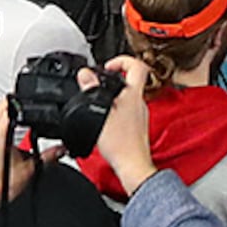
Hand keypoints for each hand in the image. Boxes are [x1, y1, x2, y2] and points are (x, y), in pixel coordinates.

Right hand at [91, 55, 159, 191]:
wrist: (132, 165)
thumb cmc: (120, 144)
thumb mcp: (99, 113)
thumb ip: (92, 91)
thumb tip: (85, 74)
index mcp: (134, 94)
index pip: (136, 65)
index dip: (121, 60)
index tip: (108, 67)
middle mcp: (140, 102)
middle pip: (133, 79)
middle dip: (116, 77)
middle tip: (102, 81)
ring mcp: (141, 114)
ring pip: (131, 95)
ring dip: (116, 93)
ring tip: (101, 99)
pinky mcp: (138, 126)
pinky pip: (129, 109)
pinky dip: (118, 108)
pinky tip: (106, 117)